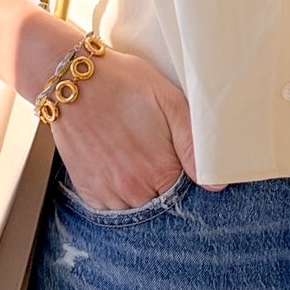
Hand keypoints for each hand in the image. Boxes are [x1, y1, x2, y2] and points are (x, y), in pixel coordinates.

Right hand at [48, 40, 221, 211]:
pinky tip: (118, 167)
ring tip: (136, 158)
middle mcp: (133, 189)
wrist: (73, 80)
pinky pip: (110, 209)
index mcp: (159, 169)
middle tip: (155, 155)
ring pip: (136, 210)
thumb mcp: (170, 101)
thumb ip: (194, 145)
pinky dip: (118, 195)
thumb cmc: (124, 84)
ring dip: (141, 193)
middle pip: (161, 206)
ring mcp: (108, 193)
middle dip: (165, 189)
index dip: (188, 183)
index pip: (186, 197)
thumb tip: (215, 186)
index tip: (180, 163)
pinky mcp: (87, 190)